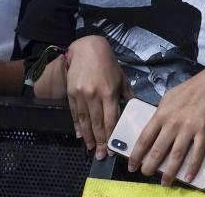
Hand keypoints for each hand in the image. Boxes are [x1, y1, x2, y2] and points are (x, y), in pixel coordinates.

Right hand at [65, 35, 130, 159]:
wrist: (86, 50)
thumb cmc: (108, 64)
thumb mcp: (121, 78)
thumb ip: (126, 95)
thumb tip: (133, 109)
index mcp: (109, 92)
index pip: (111, 119)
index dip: (111, 135)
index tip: (112, 147)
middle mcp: (94, 96)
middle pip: (97, 124)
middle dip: (99, 142)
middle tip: (100, 156)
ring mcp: (81, 96)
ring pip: (84, 121)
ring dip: (87, 137)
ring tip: (90, 149)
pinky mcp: (71, 94)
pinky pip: (74, 114)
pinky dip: (77, 126)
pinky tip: (80, 135)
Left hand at [128, 67, 204, 185]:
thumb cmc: (190, 90)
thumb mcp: (169, 98)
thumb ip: (160, 113)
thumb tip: (152, 129)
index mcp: (161, 114)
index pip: (144, 138)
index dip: (136, 155)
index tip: (132, 166)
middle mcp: (173, 123)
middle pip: (158, 150)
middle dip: (150, 166)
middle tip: (146, 175)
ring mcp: (189, 127)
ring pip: (176, 155)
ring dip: (169, 172)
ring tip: (165, 182)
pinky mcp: (204, 130)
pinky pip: (198, 152)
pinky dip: (193, 166)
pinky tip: (188, 177)